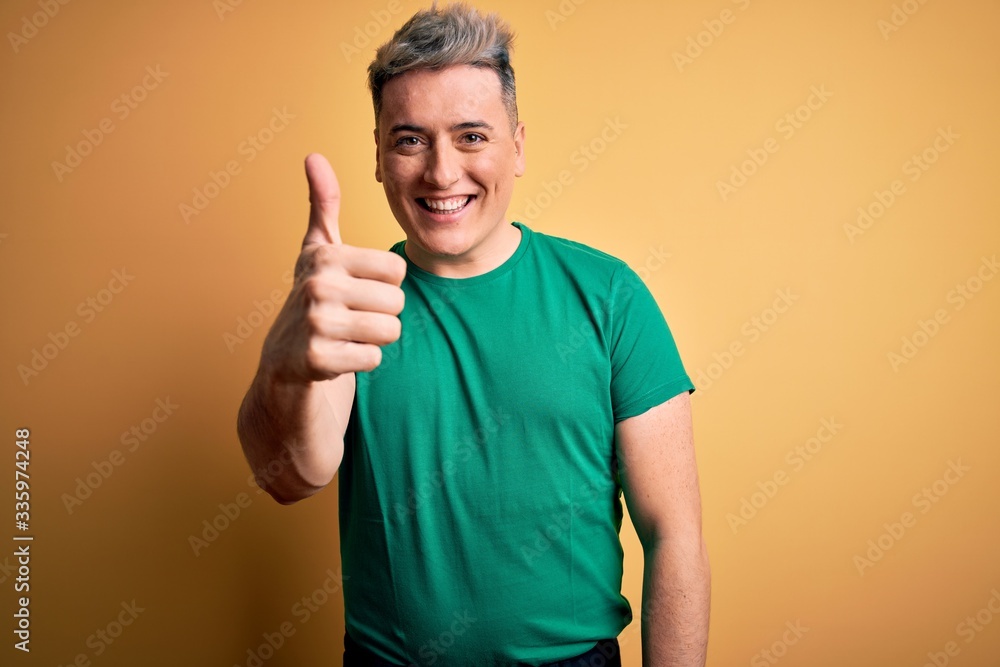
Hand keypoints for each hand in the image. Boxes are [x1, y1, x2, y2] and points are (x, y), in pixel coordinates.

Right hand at [261, 153, 406, 381]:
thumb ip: (323, 203)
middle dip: (382, 314)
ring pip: (390, 331)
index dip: (384, 285)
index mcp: (327, 256)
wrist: (285, 361)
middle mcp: (318, 286)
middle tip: (353, 318)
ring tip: (348, 335)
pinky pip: (374, 359)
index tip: (358, 289)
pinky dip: (363, 362)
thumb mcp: (318, 249)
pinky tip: (340, 355)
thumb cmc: (313, 298)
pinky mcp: (317, 359)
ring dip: (375, 339)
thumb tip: (314, 156)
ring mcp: (316, 324)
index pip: (398, 271)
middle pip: (398, 302)